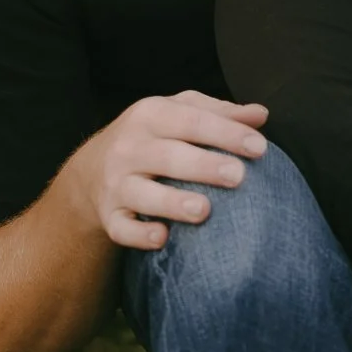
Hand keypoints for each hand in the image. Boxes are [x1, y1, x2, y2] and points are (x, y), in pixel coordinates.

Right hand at [76, 90, 267, 249]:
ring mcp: (116, 183)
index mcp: (150, 115)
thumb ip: (219, 113)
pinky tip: (162, 237)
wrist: (90, 171)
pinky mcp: (110, 217)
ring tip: (204, 210)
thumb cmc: (152, 137)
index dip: (226, 133)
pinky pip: (122, 228)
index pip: (191, 120)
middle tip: (238, 176)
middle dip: (203, 166)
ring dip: (173, 202)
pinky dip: (139, 235)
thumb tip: (260, 116)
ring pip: (143, 194)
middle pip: (168, 156)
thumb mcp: (178, 113)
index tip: (260, 147)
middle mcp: (130, 148)